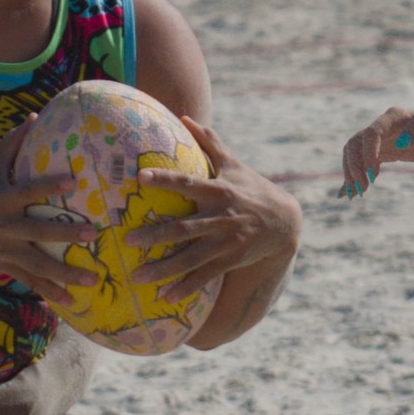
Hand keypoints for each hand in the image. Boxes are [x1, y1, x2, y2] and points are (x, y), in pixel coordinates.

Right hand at [0, 121, 85, 300]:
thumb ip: (12, 144)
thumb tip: (36, 115)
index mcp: (0, 200)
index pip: (27, 191)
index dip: (48, 185)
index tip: (73, 180)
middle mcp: (2, 227)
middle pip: (37, 232)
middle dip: (64, 235)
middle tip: (92, 234)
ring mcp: (3, 251)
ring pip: (37, 264)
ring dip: (65, 274)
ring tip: (92, 280)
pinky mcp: (4, 267)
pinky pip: (30, 281)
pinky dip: (50, 292)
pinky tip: (72, 302)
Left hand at [130, 119, 302, 295]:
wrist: (285, 222)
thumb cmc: (252, 188)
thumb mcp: (234, 164)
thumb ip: (209, 142)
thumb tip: (185, 116)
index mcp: (219, 191)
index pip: (188, 183)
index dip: (166, 179)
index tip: (141, 178)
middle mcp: (221, 217)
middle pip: (184, 228)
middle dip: (156, 235)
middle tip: (128, 239)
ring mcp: (226, 241)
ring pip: (191, 257)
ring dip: (164, 268)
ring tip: (137, 277)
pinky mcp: (231, 259)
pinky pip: (205, 276)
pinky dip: (186, 287)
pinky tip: (165, 298)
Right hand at [338, 105, 413, 197]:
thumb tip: (401, 144)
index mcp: (393, 118)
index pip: (371, 133)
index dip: (368, 153)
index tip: (374, 175)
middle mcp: (382, 127)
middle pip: (355, 144)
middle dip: (355, 166)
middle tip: (364, 188)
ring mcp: (382, 140)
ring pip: (354, 154)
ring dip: (351, 173)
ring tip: (354, 194)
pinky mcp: (385, 153)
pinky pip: (364, 164)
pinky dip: (355, 177)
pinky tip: (348, 193)